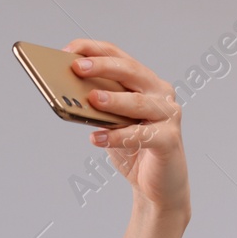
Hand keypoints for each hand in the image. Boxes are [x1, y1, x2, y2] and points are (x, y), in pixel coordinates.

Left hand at [64, 38, 189, 218]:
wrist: (156, 187)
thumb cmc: (132, 150)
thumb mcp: (111, 124)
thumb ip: (98, 108)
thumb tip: (67, 94)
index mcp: (144, 82)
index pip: (119, 57)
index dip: (94, 50)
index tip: (68, 50)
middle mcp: (160, 92)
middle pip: (130, 72)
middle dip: (102, 67)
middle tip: (77, 67)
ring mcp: (168, 115)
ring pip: (138, 103)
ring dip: (113, 100)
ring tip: (90, 99)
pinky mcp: (169, 140)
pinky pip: (141, 135)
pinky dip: (117, 137)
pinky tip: (95, 138)